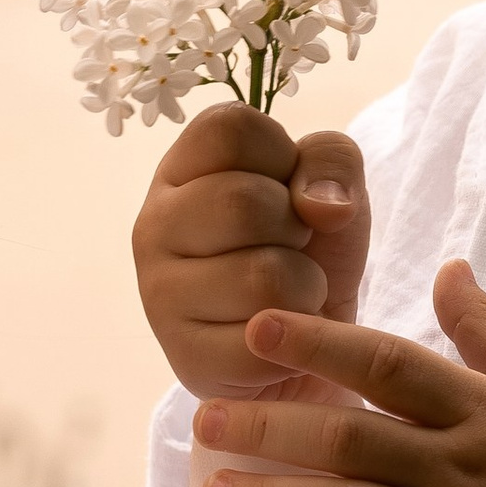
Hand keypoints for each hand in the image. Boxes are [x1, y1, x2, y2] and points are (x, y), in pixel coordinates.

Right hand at [133, 105, 368, 398]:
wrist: (312, 344)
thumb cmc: (311, 250)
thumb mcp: (330, 186)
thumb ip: (331, 161)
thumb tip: (323, 207)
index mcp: (181, 169)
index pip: (231, 129)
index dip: (281, 155)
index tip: (283, 188)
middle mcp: (154, 224)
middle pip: (243, 202)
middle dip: (296, 227)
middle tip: (291, 247)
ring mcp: (160, 293)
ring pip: (263, 276)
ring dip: (305, 287)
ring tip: (289, 292)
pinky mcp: (185, 357)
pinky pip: (265, 341)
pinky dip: (295, 341)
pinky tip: (279, 335)